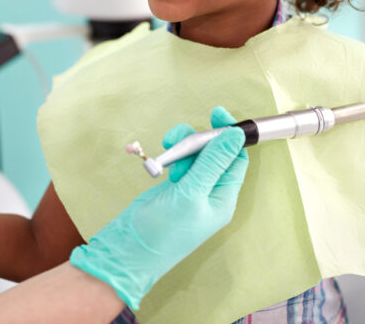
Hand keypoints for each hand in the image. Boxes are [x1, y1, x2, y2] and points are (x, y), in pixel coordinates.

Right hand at [69, 107, 248, 308]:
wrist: (128, 250)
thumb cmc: (162, 231)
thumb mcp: (191, 193)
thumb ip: (212, 162)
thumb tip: (235, 136)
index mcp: (223, 197)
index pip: (236, 158)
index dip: (229, 135)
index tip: (217, 114)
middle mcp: (210, 193)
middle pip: (214, 153)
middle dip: (198, 139)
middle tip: (180, 137)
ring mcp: (190, 190)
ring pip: (194, 156)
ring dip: (182, 147)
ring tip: (167, 152)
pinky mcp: (173, 189)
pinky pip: (179, 163)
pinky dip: (171, 157)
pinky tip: (161, 164)